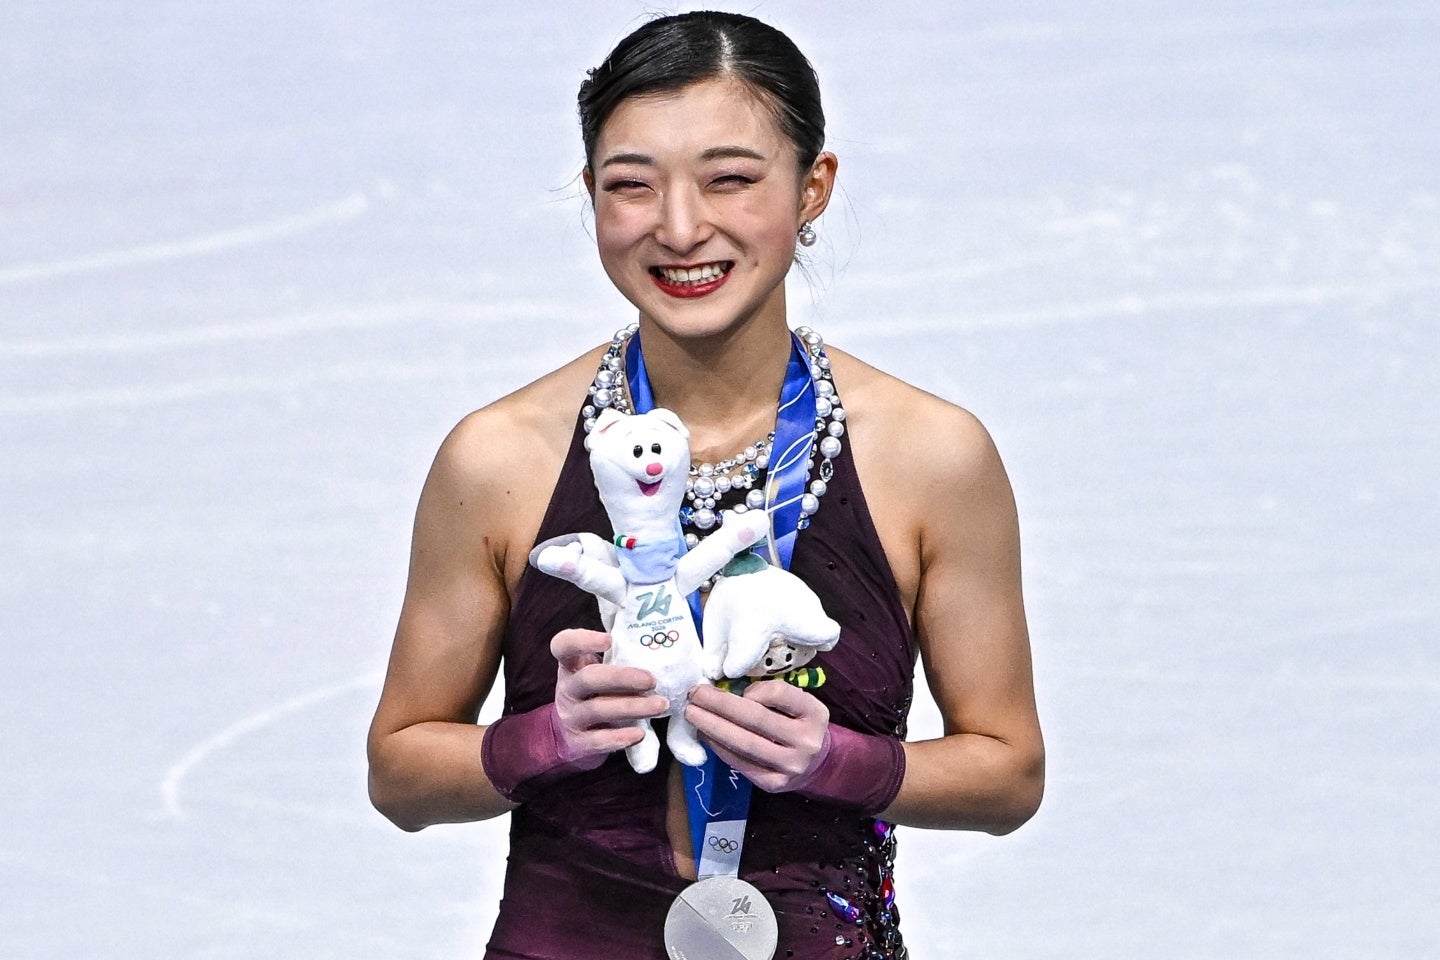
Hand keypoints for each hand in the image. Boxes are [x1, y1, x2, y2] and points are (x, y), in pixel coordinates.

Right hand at [550, 628, 668, 766]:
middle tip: (652, 680)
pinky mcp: (577, 743)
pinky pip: (599, 740)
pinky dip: (621, 737)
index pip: (564, 645)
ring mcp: (570, 716)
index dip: (583, 640)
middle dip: (623, 678)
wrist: (570, 737)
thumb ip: (615, 659)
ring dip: (633, 707)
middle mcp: (567, 689)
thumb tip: (657, 642)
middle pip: (589, 678)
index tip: (609, 639)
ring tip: (660, 705)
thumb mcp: (596, 672)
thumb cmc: (594, 694)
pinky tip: (640, 733)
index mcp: (571, 665)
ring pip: (599, 709)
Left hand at [684, 680, 831, 792]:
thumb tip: (726, 689)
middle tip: (695, 694)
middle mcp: (806, 741)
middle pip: (756, 719)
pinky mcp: (773, 783)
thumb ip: (771, 694)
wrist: (816, 764)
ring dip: (712, 727)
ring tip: (693, 713)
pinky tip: (706, 734)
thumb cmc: (798, 724)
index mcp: (815, 713)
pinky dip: (719, 747)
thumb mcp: (797, 704)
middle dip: (720, 704)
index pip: (780, 694)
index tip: (738, 687)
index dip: (754, 689)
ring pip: (744, 744)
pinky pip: (740, 762)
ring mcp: (790, 766)